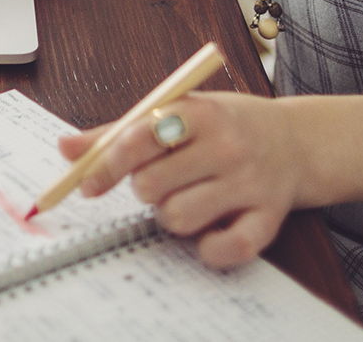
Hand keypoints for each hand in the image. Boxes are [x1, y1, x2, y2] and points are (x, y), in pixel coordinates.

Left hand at [59, 92, 303, 268]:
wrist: (297, 141)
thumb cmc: (225, 126)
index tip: (88, 185)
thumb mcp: (179, 112)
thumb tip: (66, 148)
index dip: (106, 165)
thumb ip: (121, 131)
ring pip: (178, 219)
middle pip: (152, 185)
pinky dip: (209, 248)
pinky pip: (224, 249)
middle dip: (145, 190)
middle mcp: (227, 145)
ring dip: (171, 217)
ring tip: (187, 200)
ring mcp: (250, 183)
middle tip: (161, 182)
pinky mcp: (268, 218)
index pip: (139, 136)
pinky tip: (211, 230)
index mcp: (200, 112)